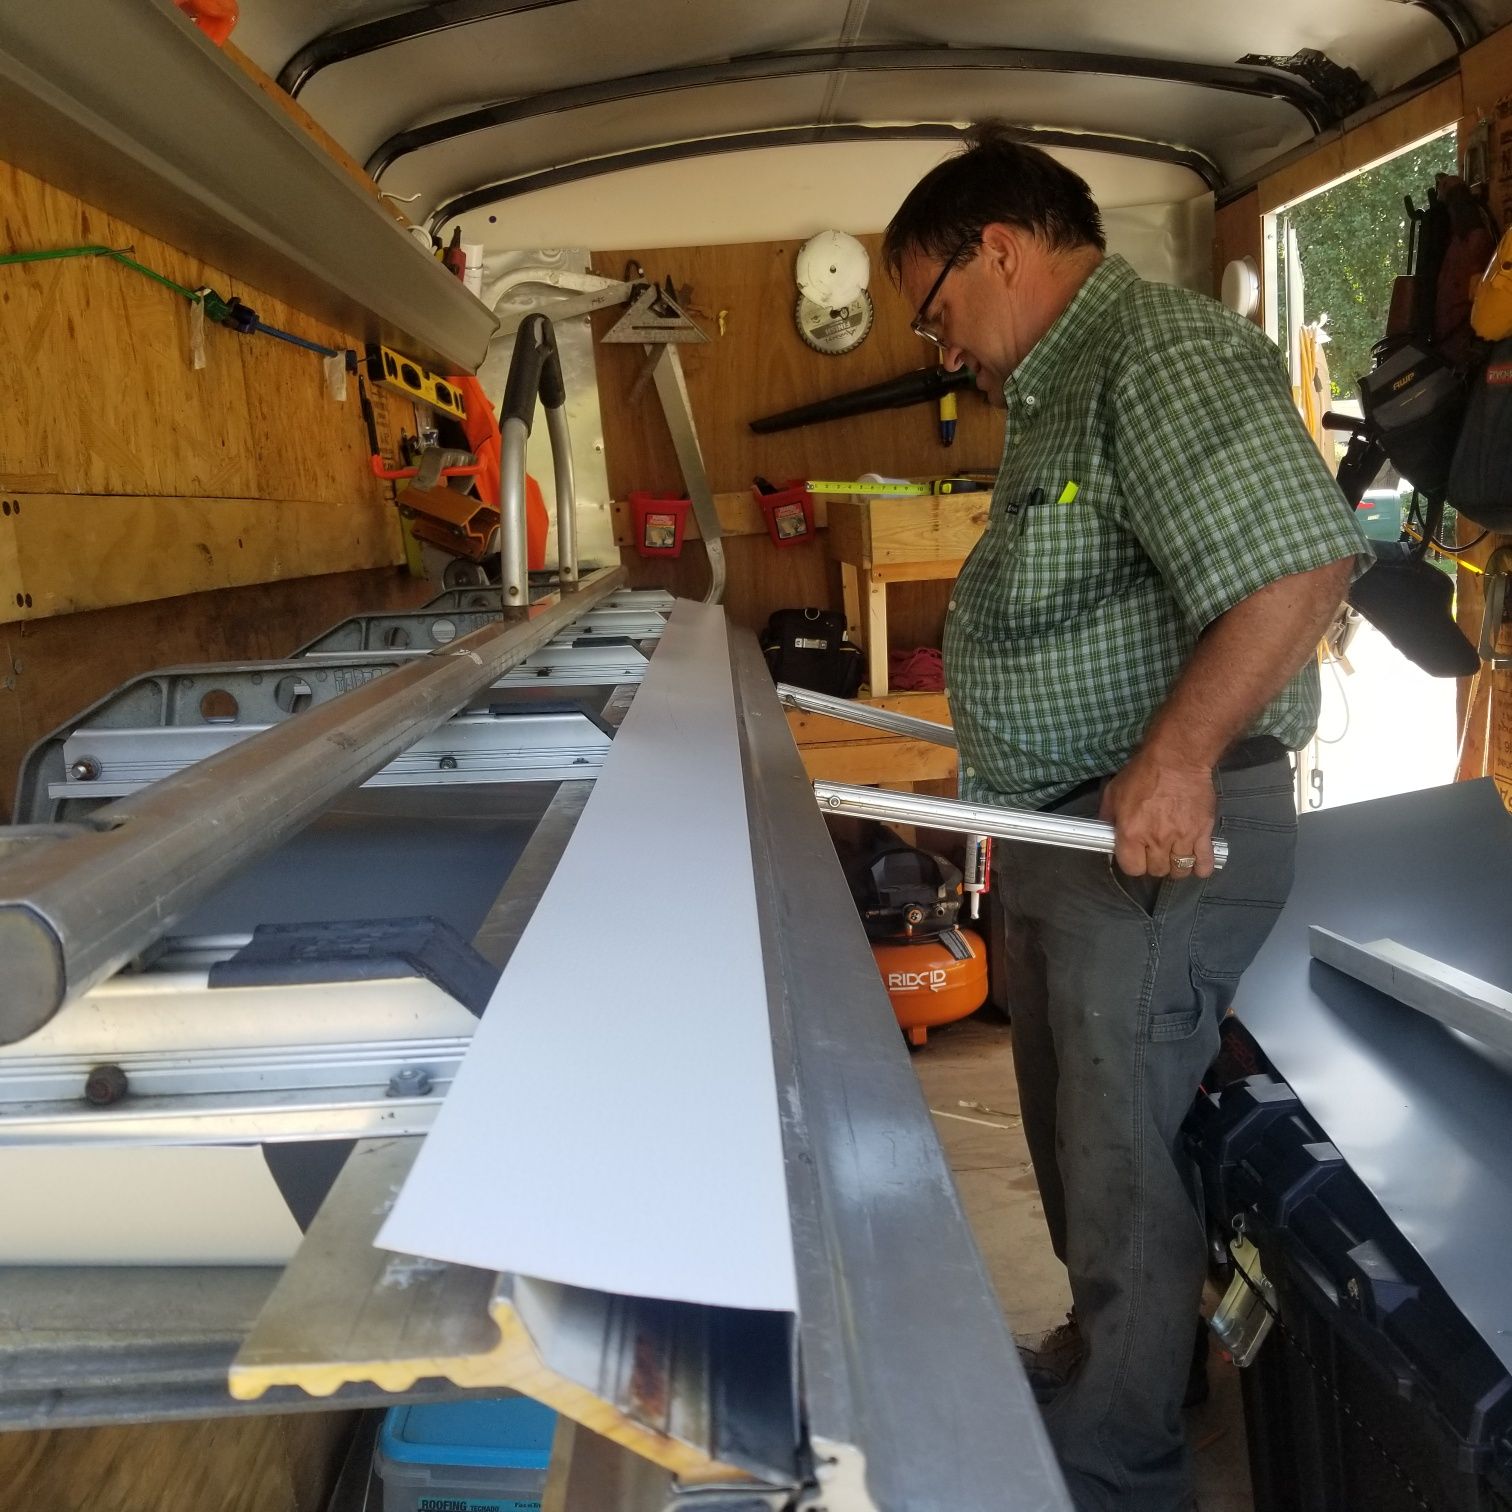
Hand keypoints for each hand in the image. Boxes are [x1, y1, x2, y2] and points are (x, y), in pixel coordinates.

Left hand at [1099, 751, 1216, 879]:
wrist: (1176, 759)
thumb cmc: (1143, 773)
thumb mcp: (1114, 792)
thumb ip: (1107, 817)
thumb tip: (1105, 834)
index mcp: (1131, 832)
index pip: (1132, 868)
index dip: (1132, 863)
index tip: (1135, 855)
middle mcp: (1157, 840)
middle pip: (1156, 870)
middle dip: (1153, 863)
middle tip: (1154, 849)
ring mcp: (1182, 838)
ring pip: (1179, 870)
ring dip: (1175, 866)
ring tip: (1173, 854)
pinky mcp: (1203, 832)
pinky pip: (1204, 863)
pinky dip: (1200, 867)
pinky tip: (1194, 860)